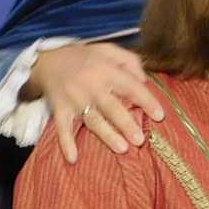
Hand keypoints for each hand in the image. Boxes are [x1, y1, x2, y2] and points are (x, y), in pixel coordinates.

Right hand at [25, 42, 164, 163]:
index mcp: (106, 70)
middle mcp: (91, 85)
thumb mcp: (109, 50)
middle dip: (126, 124)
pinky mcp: (59, 109)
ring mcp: (74, 99)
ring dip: (107, 135)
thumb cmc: (85, 57)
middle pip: (112, 107)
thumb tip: (144, 80)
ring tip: (122, 149)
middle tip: (140, 140)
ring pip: (93, 120)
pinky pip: (62, 128)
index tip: (160, 116)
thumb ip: (130, 61)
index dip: (146, 101)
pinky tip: (73, 158)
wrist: (48, 60)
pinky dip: (66, 143)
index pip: (131, 86)